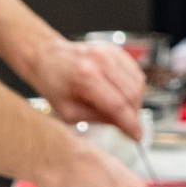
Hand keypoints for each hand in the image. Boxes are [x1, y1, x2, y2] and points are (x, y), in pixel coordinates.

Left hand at [27, 38, 145, 138]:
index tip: (138, 137)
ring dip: (136, 101)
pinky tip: (122, 94)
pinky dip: (134, 87)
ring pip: (138, 83)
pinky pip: (135, 72)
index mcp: (85, 77)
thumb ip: (98, 119)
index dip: (130, 124)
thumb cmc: (54, 85)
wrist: (47, 57)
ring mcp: (109, 52)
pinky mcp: (114, 49)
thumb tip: (124, 124)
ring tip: (123, 110)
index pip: (117, 106)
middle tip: (128, 125)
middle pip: (131, 94)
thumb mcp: (69, 112)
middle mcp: (100, 61)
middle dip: (134, 114)